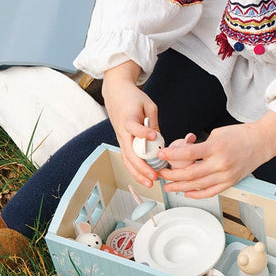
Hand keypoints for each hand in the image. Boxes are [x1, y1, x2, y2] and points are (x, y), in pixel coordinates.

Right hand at [101, 60, 159, 187]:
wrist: (115, 93)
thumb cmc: (132, 97)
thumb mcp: (148, 105)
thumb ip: (153, 122)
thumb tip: (159, 140)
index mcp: (128, 118)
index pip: (133, 127)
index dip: (143, 132)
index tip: (154, 135)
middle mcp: (122, 131)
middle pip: (129, 152)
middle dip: (141, 167)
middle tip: (154, 175)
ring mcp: (121, 138)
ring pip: (126, 159)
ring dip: (137, 173)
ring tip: (150, 182)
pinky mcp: (122, 141)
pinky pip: (127, 158)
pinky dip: (135, 169)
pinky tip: (145, 177)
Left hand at [159, 112, 275, 198]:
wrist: (262, 142)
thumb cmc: (241, 135)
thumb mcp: (217, 134)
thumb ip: (201, 146)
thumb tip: (185, 153)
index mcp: (217, 147)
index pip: (189, 153)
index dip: (172, 155)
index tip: (161, 155)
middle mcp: (221, 163)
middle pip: (190, 173)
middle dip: (172, 175)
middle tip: (161, 174)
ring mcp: (226, 175)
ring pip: (198, 185)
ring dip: (180, 187)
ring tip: (169, 186)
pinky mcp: (230, 182)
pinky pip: (210, 192)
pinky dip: (197, 194)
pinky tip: (186, 193)